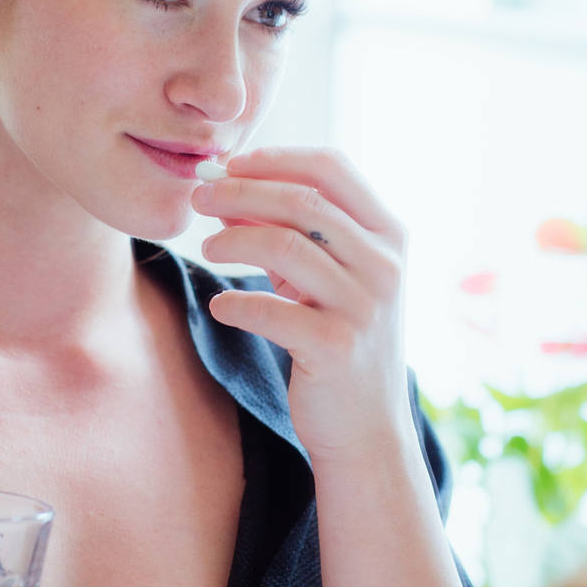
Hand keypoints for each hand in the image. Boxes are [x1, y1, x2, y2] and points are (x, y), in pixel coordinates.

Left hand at [191, 147, 411, 460]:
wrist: (366, 428)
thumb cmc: (339, 339)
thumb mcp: (324, 278)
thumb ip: (286, 233)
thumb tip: (225, 193)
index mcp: (388, 235)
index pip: (333, 168)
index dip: (276, 158)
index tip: (230, 164)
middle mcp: (384, 265)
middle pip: (301, 202)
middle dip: (240, 192)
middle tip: (198, 198)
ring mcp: (364, 306)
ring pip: (284, 246)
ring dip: (232, 241)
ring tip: (208, 250)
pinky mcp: (337, 348)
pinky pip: (270, 310)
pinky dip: (235, 302)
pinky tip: (220, 306)